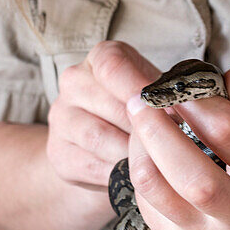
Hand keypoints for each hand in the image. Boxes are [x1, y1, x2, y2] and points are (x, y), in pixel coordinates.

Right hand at [45, 40, 160, 190]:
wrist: (109, 148)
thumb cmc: (140, 113)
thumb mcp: (154, 94)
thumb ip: (161, 96)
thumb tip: (172, 110)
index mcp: (100, 58)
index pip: (113, 66)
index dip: (140, 89)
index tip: (166, 110)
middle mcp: (73, 80)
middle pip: (110, 105)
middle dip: (143, 128)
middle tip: (168, 143)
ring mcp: (60, 116)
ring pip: (99, 137)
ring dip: (129, 152)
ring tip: (151, 158)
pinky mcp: (57, 152)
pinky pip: (90, 165)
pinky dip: (115, 172)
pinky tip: (131, 172)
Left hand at [125, 67, 229, 229]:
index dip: (197, 103)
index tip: (177, 83)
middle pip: (193, 178)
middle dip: (158, 131)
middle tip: (141, 100)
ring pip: (156, 189)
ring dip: (139, 146)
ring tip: (140, 120)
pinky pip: (144, 201)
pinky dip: (141, 167)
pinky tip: (148, 151)